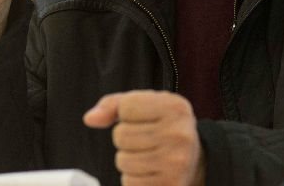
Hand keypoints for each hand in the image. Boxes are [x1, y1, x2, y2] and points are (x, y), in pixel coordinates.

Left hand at [83, 90, 204, 185]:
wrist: (194, 159)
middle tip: (146, 140)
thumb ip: (114, 105)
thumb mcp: (145, 105)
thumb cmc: (163, 127)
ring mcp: (175, 163)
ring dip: (129, 160)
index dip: (127, 114)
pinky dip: (134, 179)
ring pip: (122, 161)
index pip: (126, 107)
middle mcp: (179, 134)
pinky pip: (129, 183)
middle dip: (126, 139)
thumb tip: (90, 119)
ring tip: (148, 156)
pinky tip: (150, 172)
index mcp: (174, 108)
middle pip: (121, 135)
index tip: (144, 118)